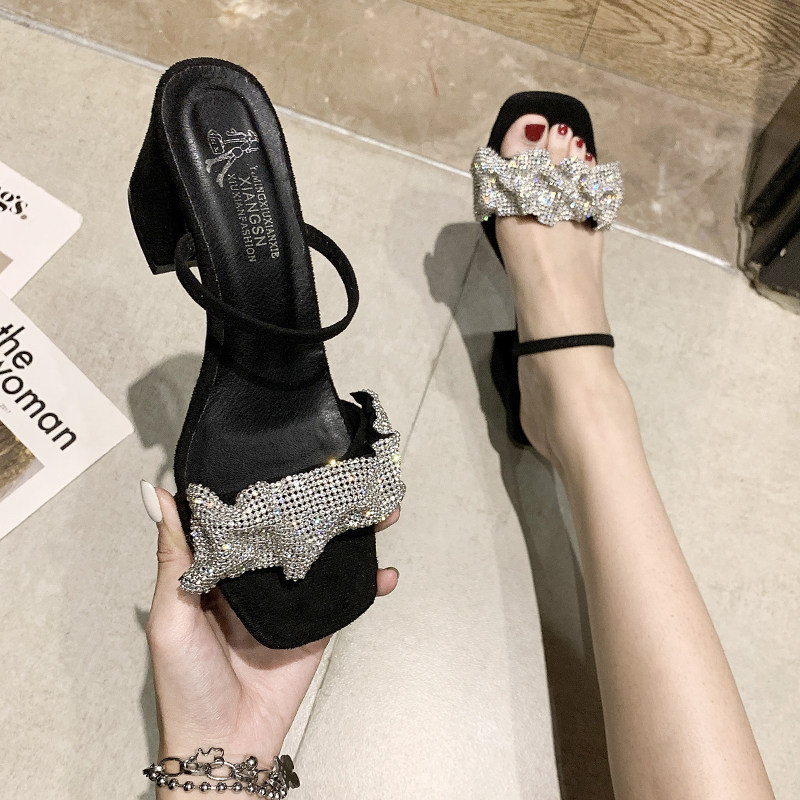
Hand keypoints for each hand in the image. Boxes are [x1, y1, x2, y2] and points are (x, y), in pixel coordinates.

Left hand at [143, 486, 399, 785]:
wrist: (224, 744)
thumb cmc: (186, 683)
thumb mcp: (170, 614)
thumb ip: (174, 556)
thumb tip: (154, 494)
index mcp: (220, 566)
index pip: (245, 514)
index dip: (263, 485)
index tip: (285, 452)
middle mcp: (258, 575)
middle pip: (294, 527)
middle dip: (321, 502)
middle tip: (346, 475)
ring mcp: (292, 598)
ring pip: (327, 554)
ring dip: (355, 533)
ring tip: (379, 510)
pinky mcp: (317, 622)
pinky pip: (347, 597)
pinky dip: (371, 583)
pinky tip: (385, 572)